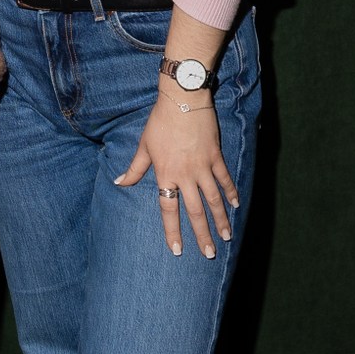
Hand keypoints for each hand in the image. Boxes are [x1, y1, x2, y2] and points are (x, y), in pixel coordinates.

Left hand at [115, 90, 237, 260]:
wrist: (182, 100)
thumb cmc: (159, 122)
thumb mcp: (144, 146)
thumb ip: (134, 168)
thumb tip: (118, 182)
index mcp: (165, 175)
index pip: (168, 209)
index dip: (173, 231)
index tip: (178, 250)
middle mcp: (185, 175)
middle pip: (195, 211)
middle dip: (203, 235)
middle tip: (209, 254)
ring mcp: (202, 166)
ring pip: (213, 199)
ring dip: (221, 219)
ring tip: (227, 237)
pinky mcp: (216, 156)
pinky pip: (225, 178)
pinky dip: (231, 192)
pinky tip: (236, 206)